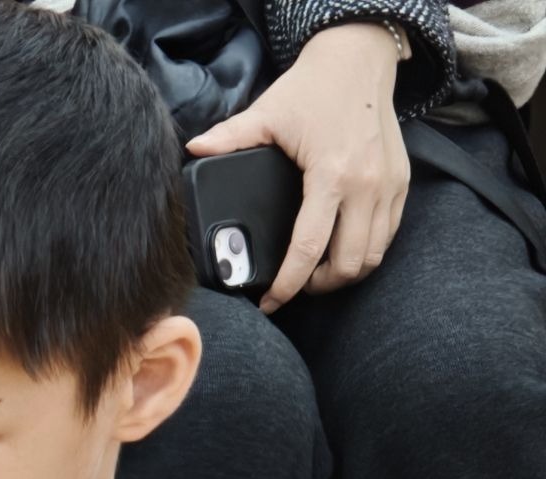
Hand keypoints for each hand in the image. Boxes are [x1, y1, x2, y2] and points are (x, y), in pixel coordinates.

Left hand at [188, 22, 408, 311]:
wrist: (359, 60)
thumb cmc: (313, 88)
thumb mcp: (267, 112)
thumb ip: (230, 136)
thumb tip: (194, 149)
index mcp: (331, 174)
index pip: (310, 248)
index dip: (288, 284)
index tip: (270, 302)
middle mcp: (367, 185)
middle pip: (348, 263)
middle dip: (318, 286)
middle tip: (292, 287)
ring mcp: (389, 186)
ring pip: (372, 256)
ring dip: (344, 274)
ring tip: (315, 275)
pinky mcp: (401, 182)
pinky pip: (388, 235)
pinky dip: (365, 252)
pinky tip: (340, 251)